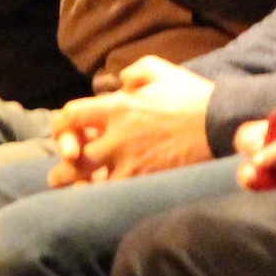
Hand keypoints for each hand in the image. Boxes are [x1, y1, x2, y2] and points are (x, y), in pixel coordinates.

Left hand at [48, 56, 214, 186]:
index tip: (65, 134)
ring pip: (92, 182)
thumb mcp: (162, 71)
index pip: (72, 115)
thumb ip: (136, 72)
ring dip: (80, 189)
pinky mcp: (147, 178)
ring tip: (76, 195)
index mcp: (118, 107)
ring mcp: (131, 161)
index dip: (63, 125)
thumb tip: (121, 81)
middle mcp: (118, 136)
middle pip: (76, 156)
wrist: (219, 122)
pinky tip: (102, 204)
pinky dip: (107, 199)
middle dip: (64, 168)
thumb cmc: (192, 95)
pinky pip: (117, 194)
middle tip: (56, 177)